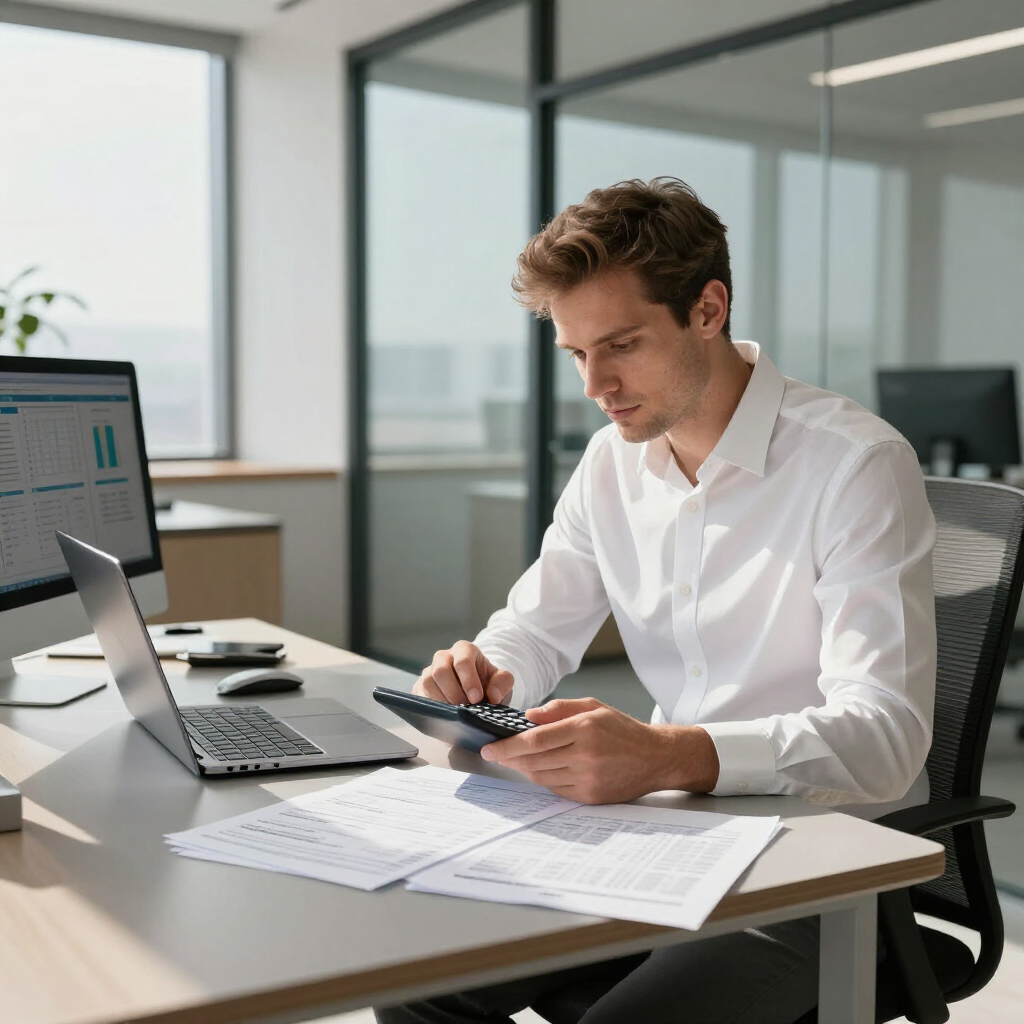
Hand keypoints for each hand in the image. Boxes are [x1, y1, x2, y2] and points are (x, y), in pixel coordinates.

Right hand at [413, 641, 513, 704]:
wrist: (477, 693)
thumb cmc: (488, 684)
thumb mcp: (502, 681)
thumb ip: (502, 683)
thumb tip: (493, 695)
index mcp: (464, 650)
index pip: (462, 660)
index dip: (469, 680)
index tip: (477, 698)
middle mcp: (444, 657)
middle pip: (440, 669)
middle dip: (454, 692)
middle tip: (465, 708)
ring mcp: (430, 671)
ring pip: (428, 682)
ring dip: (442, 700)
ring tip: (456, 714)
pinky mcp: (420, 686)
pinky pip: (420, 695)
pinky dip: (431, 707)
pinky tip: (444, 716)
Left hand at [479, 697, 719, 803]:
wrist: (655, 758)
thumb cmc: (623, 729)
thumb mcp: (593, 707)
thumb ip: (559, 709)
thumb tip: (529, 717)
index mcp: (584, 729)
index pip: (535, 740)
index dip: (507, 746)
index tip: (489, 748)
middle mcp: (585, 756)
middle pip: (533, 761)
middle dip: (509, 759)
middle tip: (495, 754)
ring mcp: (588, 779)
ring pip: (541, 777)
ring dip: (525, 769)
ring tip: (517, 759)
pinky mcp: (590, 797)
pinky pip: (556, 789)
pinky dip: (544, 779)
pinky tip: (543, 769)